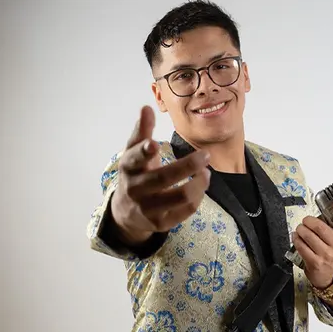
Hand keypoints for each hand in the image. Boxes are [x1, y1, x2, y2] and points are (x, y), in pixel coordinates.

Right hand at [110, 106, 210, 244]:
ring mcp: (147, 208)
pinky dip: (198, 198)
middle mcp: (135, 189)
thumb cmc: (136, 174)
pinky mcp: (160, 223)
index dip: (144, 153)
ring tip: (206, 173)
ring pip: (180, 197)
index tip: (154, 145)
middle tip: (206, 155)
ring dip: (199, 184)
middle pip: (163, 178)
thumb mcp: (133, 153)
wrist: (126, 212)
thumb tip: (146, 107)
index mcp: (128, 168)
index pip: (134, 160)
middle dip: (187, 166)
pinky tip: (200, 187)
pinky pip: (186, 211)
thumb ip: (142, 132)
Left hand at [292, 202, 332, 288]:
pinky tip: (296, 237)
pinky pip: (301, 245)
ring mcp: (327, 255)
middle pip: (321, 227)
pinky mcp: (315, 262)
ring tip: (299, 229)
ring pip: (308, 235)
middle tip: (305, 221)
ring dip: (300, 229)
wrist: (327, 276)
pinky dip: (296, 239)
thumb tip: (318, 215)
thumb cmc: (330, 254)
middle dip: (308, 221)